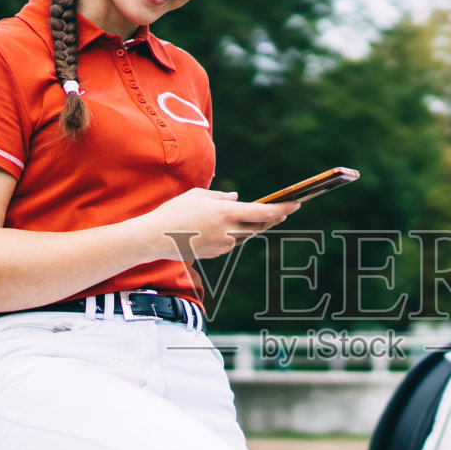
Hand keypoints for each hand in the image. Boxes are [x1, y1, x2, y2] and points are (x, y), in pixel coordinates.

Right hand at [138, 188, 300, 260]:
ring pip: (245, 235)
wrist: (155, 238)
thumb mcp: (198, 196)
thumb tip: (236, 199)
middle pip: (259, 226)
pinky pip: (230, 242)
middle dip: (273, 219)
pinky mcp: (216, 254)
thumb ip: (221, 197)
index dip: (282, 209)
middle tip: (285, 211)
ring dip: (250, 226)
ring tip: (253, 216)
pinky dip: (231, 234)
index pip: (264, 213)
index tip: (296, 204)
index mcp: (228, 213)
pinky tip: (219, 228)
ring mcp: (224, 245)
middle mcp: (230, 232)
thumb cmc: (175, 211)